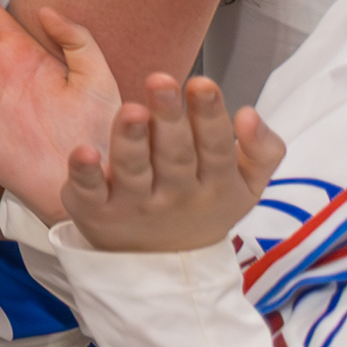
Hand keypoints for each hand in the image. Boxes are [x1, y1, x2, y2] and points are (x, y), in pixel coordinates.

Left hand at [60, 74, 285, 254]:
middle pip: (174, 154)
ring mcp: (134, 204)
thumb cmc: (203, 207)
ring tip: (130, 110)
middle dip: (169, 117)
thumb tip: (250, 113)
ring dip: (130, 140)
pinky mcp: (97, 212)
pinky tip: (84, 151)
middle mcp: (175, 194)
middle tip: (161, 80)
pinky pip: (90, 192)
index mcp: (214, 184)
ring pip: (134, 170)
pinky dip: (86, 174)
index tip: (202, 82)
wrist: (164, 267)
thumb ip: (262, 151)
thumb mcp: (245, 187)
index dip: (210, 116)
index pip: (215, 147)